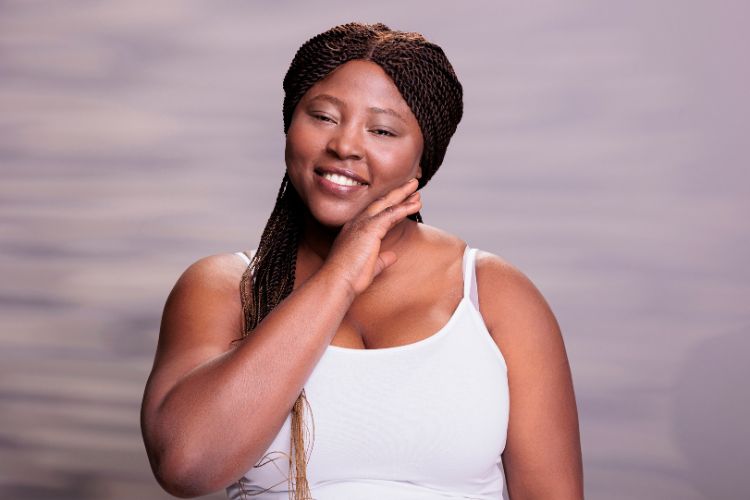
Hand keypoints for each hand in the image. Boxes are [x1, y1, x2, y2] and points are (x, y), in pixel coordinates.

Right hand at [321, 177, 421, 295]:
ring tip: (416, 186)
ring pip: (386, 204)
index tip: (404, 201)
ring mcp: (362, 224)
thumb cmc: (349, 278)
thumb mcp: (369, 266)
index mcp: (354, 231)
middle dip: (397, 194)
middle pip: (380, 203)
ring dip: (403, 195)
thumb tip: (393, 256)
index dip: (391, 206)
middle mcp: (357, 223)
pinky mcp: (370, 228)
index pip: (376, 214)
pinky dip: (404, 208)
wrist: (337, 281)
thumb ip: (381, 259)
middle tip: (412, 185)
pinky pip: (391, 214)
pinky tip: (416, 204)